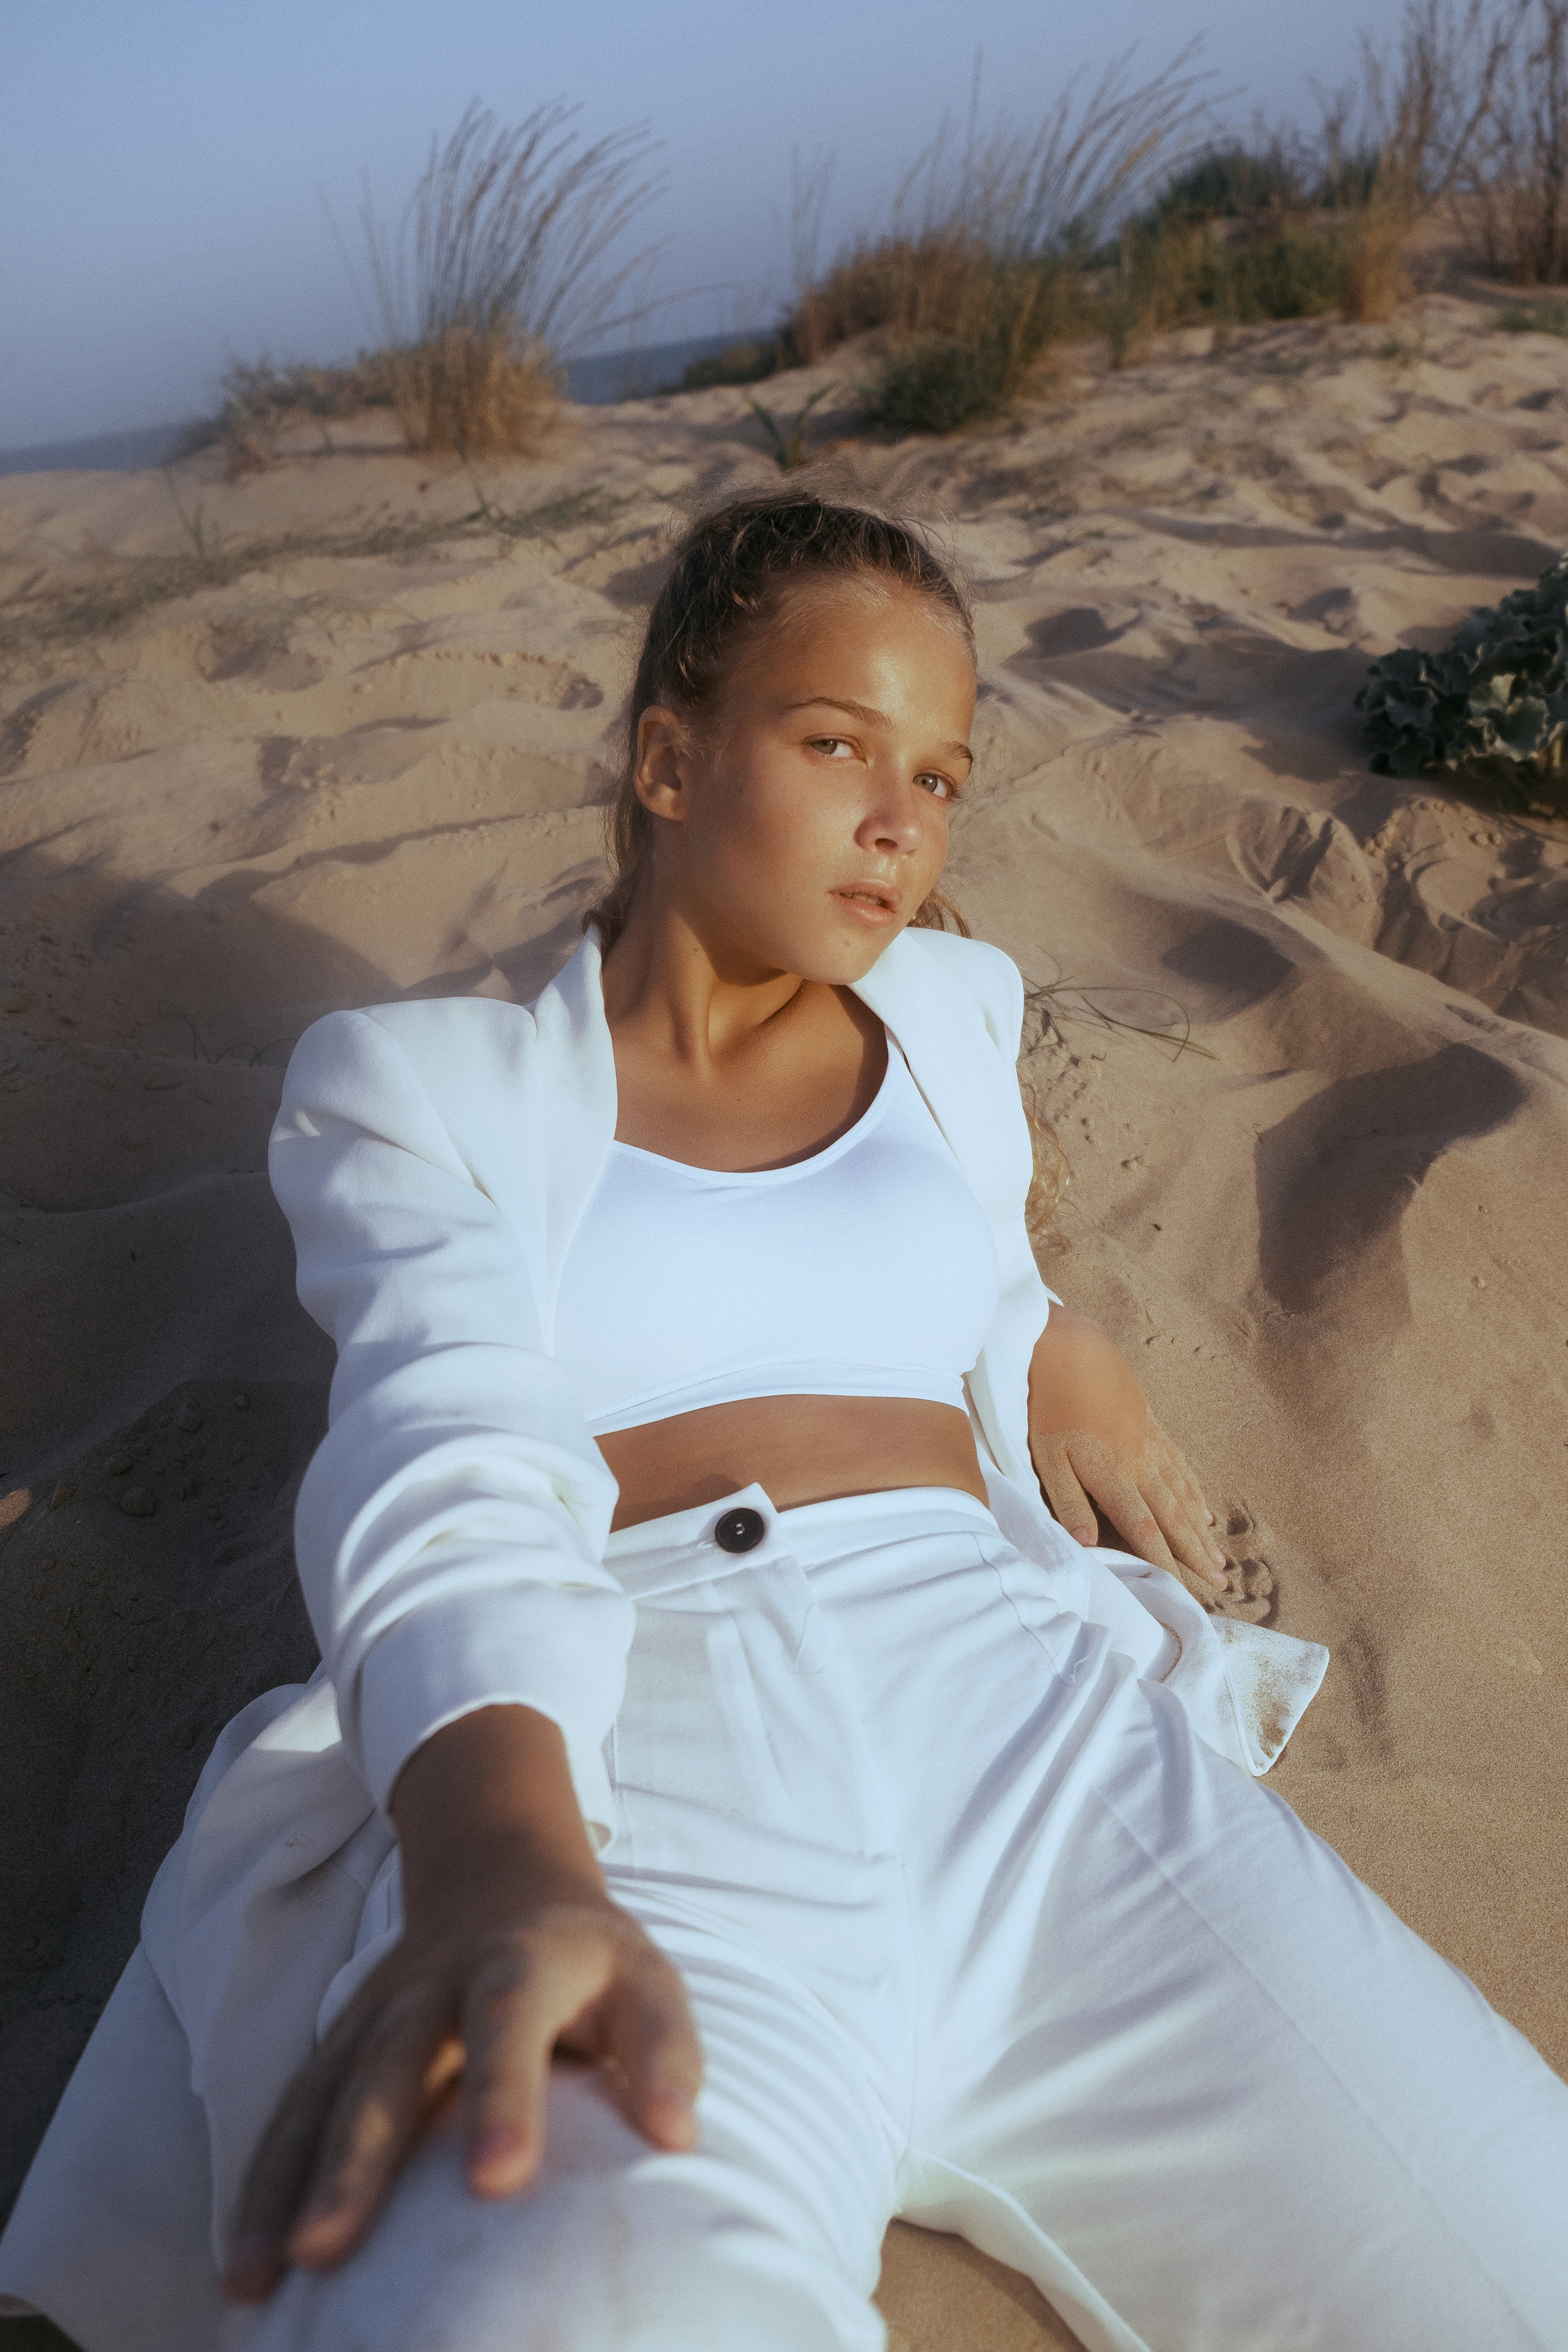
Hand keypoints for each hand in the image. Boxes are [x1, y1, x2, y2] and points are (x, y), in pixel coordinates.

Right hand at [223, 1710, 702, 2301]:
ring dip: (283, 2183)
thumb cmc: (589, 1961)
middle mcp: (433, 1987)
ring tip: (254, 2280)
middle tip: (326, 2248)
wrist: (501, 1877)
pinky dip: (258, 2185)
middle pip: (389, 2068)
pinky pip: (291, 2114)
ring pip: (320, 2095)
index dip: (503, 2096)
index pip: (508, 2020)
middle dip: (355, 2159)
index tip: (499, 2182)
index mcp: (520, 1963)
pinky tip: (238, 2269)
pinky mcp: (337, 2045)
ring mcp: (374, 2016)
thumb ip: (664, 2049)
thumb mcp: (646, 1977)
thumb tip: (677, 2134)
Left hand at [1028, 1309, 1228, 1593]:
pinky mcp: (1151, 1425)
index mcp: (1113, 1475)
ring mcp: (1150, 1443)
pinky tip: (1203, 1508)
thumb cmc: (1049, 1404)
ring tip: (1219, 1556)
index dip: (1167, 1562)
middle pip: (1173, 1517)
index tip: (1189, 1590)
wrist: (1071, 1347)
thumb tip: (1088, 1546)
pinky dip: (1195, 1491)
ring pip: (1182, 1494)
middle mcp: (1140, 1463)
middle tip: (1220, 1582)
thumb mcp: (1046, 1457)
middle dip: (1195, 1553)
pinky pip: (1181, 1466)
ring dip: (1200, 1528)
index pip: (1145, 1530)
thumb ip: (1069, 1502)